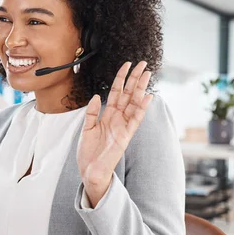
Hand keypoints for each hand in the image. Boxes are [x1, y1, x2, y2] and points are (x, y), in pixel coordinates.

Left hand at [77, 61, 152, 206]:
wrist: (90, 170)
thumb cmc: (88, 152)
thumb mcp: (86, 129)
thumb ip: (91, 113)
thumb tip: (96, 96)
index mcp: (107, 115)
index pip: (116, 92)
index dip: (120, 79)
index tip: (126, 65)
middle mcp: (117, 119)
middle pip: (128, 94)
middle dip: (135, 79)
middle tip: (143, 64)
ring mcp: (123, 126)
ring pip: (134, 103)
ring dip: (140, 89)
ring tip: (147, 74)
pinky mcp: (126, 136)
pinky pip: (135, 120)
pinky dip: (141, 108)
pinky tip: (147, 97)